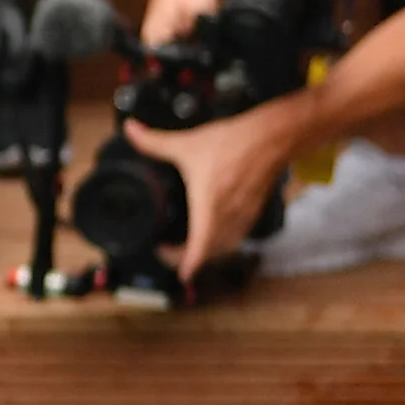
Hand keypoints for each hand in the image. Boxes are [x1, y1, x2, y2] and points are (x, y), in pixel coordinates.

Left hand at [122, 105, 296, 286]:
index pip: (200, 245)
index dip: (189, 262)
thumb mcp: (187, 144)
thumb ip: (155, 141)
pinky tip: (214, 232)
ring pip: (226, 246)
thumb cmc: (234, 142)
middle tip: (168, 252)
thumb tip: (131, 130)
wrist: (273, 137)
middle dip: (189, 258)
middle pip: (210, 251)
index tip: (182, 274)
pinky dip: (224, 241)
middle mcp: (228, 215)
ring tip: (188, 246)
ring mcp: (243, 215)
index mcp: (209, 205)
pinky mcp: (253, 210)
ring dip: (208, 251)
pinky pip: (239, 235)